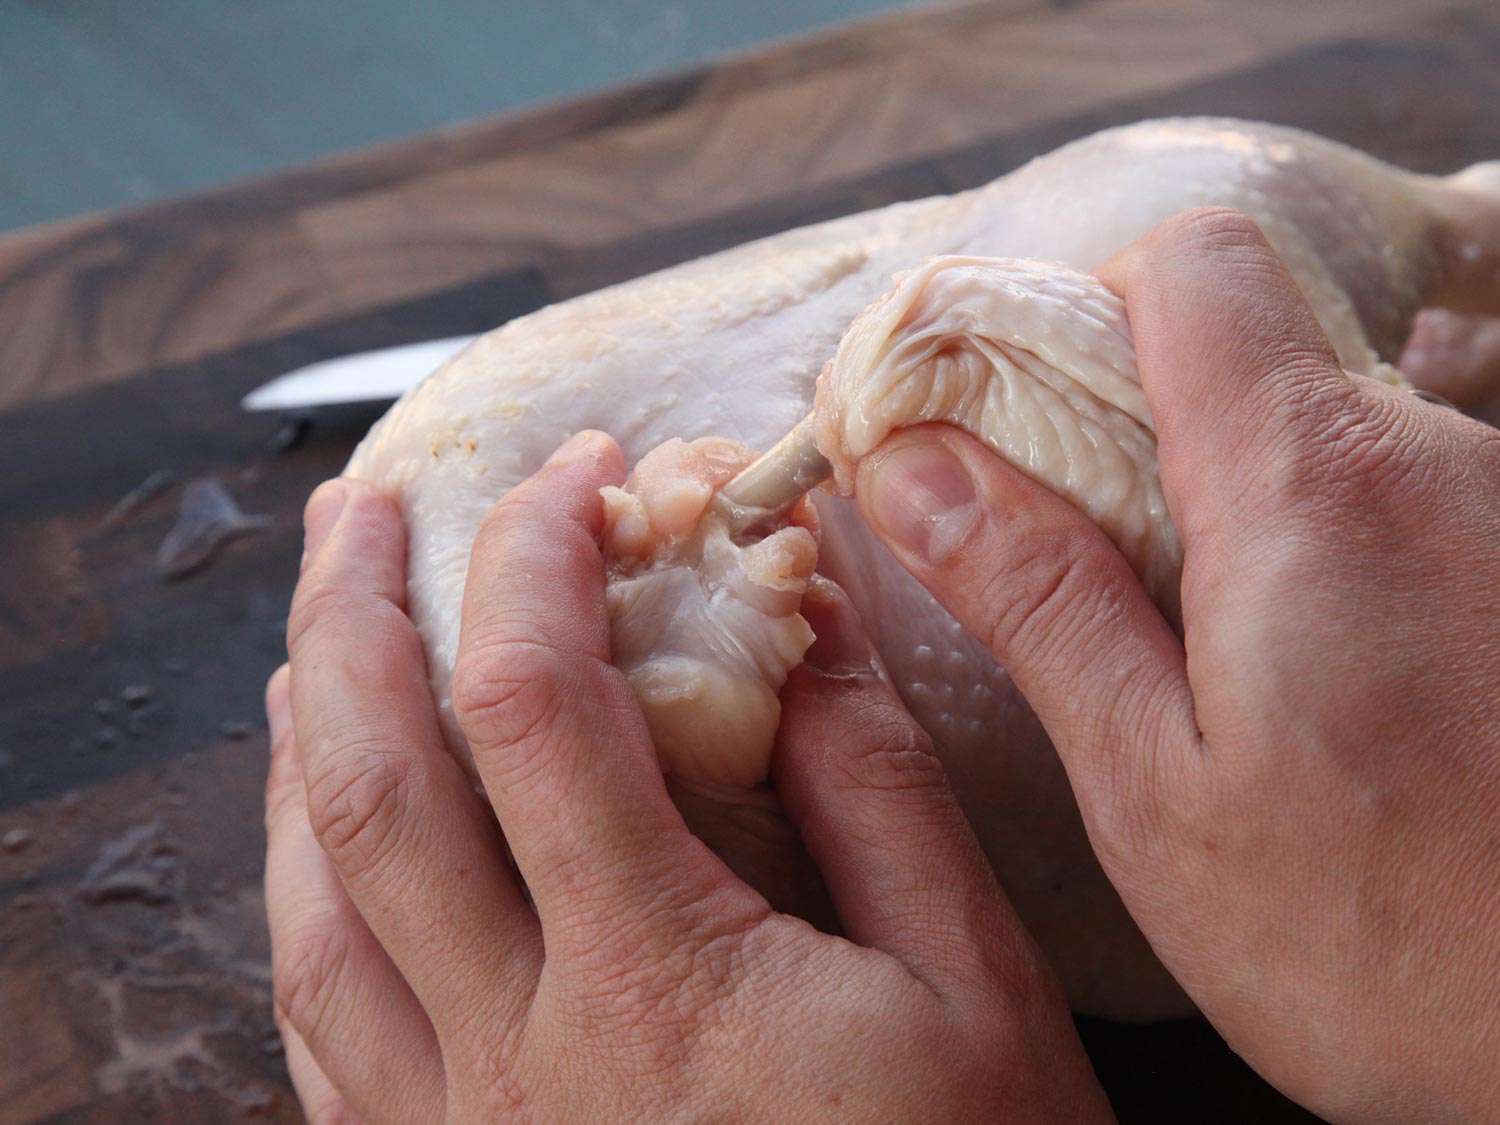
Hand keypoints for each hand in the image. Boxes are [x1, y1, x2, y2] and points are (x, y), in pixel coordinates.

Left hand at [265, 434, 1110, 1121]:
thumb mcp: (971, 985)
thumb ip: (877, 787)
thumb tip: (807, 615)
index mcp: (655, 983)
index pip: (536, 707)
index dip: (541, 558)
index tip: (580, 475)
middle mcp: (518, 1057)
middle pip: (374, 787)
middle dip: (354, 615)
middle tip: (363, 505)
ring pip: (313, 906)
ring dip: (301, 748)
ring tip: (316, 644)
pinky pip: (324, 1026)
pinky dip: (307, 899)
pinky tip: (321, 846)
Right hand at [851, 209, 1499, 1121]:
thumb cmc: (1388, 945)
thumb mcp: (1157, 786)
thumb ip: (1036, 598)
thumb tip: (913, 468)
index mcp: (1310, 487)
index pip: (1192, 262)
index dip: (1084, 310)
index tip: (1019, 424)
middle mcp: (1428, 459)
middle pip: (1244, 338)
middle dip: (1131, 425)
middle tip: (1074, 571)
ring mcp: (1496, 506)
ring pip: (1311, 420)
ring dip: (1219, 498)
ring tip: (1191, 657)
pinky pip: (1385, 493)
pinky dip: (1305, 545)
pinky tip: (1301, 681)